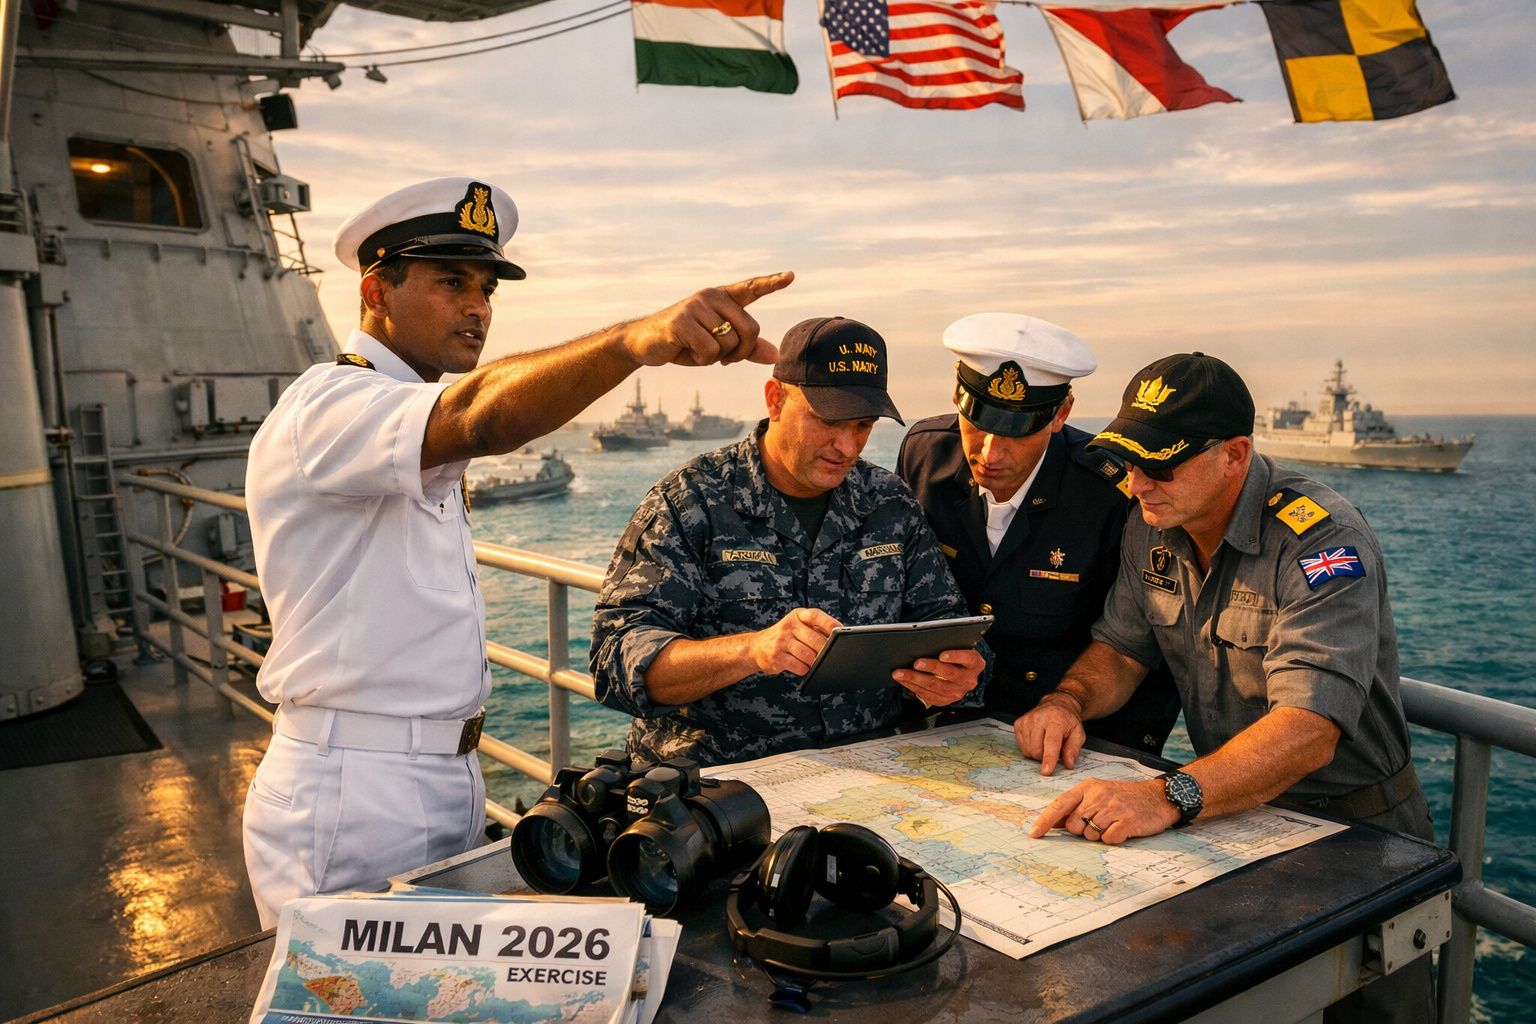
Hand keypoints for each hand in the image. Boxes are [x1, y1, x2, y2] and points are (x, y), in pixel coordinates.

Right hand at [622, 272, 793, 367]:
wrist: (644, 343)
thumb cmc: (685, 343)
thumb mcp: (718, 346)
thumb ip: (747, 348)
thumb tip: (775, 355)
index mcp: (722, 298)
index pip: (751, 288)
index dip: (772, 283)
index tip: (791, 276)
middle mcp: (711, 296)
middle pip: (750, 329)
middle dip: (741, 353)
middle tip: (724, 359)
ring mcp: (696, 306)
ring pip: (729, 343)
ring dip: (716, 358)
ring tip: (696, 350)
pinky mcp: (682, 321)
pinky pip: (710, 350)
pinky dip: (702, 360)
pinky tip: (686, 351)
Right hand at [747, 607, 839, 675]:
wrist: (756, 647)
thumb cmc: (784, 637)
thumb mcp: (797, 626)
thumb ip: (815, 629)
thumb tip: (837, 637)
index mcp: (797, 616)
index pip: (815, 615)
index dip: (829, 623)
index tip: (840, 631)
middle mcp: (788, 626)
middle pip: (814, 639)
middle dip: (824, 649)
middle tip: (829, 654)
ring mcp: (781, 641)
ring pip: (808, 654)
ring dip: (814, 661)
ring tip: (812, 661)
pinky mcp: (776, 656)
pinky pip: (798, 666)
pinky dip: (804, 669)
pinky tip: (802, 666)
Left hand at [893, 647, 982, 705]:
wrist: (961, 673)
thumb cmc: (956, 656)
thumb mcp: (958, 648)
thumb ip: (948, 644)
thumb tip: (925, 642)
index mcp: (975, 663)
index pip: (968, 658)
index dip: (955, 656)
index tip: (942, 654)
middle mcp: (969, 680)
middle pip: (948, 673)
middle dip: (930, 667)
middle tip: (916, 663)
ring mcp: (958, 692)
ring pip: (935, 686)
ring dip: (915, 679)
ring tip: (900, 673)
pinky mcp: (946, 700)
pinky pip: (928, 695)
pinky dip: (913, 687)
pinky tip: (903, 680)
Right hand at [1014, 693, 1085, 775]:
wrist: (1056, 705)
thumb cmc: (1067, 721)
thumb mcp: (1078, 734)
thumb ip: (1073, 750)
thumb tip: (1068, 764)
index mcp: (1056, 720)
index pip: (1051, 743)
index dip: (1049, 758)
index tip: (1046, 772)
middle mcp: (1038, 719)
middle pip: (1037, 750)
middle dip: (1045, 756)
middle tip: (1053, 748)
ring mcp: (1026, 720)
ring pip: (1028, 750)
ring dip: (1037, 752)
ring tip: (1045, 743)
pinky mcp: (1018, 723)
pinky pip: (1021, 746)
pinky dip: (1030, 748)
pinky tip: (1037, 740)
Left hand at [1028, 778, 1179, 843]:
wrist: (1157, 797)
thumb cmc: (1124, 798)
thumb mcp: (1098, 795)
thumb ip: (1076, 806)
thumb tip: (1053, 824)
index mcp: (1088, 787)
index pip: (1061, 804)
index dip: (1045, 820)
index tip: (1034, 834)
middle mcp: (1098, 795)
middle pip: (1074, 825)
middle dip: (1082, 830)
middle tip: (1099, 822)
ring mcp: (1113, 808)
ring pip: (1090, 835)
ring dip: (1099, 835)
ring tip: (1113, 823)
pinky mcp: (1127, 821)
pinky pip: (1108, 840)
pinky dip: (1114, 839)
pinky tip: (1122, 829)